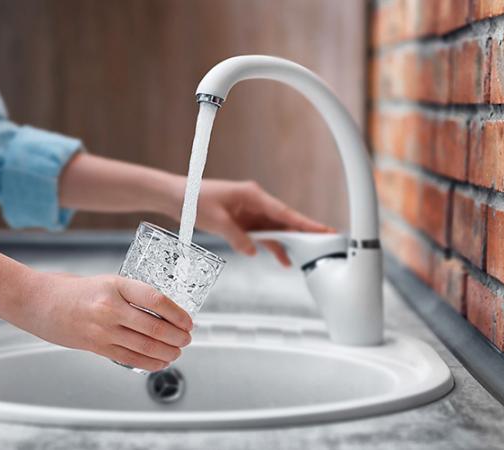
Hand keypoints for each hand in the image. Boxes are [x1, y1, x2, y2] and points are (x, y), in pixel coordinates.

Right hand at [17, 273, 192, 371]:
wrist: (38, 302)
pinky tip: (160, 362)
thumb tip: (164, 311)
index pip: (156, 300)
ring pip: (145, 346)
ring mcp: (102, 329)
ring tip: (177, 351)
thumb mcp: (107, 282)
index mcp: (116, 285)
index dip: (178, 313)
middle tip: (187, 338)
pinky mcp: (95, 346)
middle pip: (154, 327)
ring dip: (167, 352)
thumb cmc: (74, 290)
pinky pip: (129, 358)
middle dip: (177, 337)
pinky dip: (150, 363)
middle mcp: (110, 307)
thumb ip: (132, 295)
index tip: (188, 320)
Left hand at [194, 180, 333, 265]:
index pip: (284, 212)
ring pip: (275, 229)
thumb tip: (252, 251)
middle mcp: (255, 202)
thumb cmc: (194, 200)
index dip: (304, 223)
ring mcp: (250, 212)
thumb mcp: (216, 221)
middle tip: (326, 242)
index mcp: (253, 195)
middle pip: (285, 220)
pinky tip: (282, 258)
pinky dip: (271, 245)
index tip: (323, 230)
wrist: (177, 197)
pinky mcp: (243, 221)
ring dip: (287, 243)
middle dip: (304, 232)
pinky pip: (262, 235)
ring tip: (306, 258)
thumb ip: (237, 237)